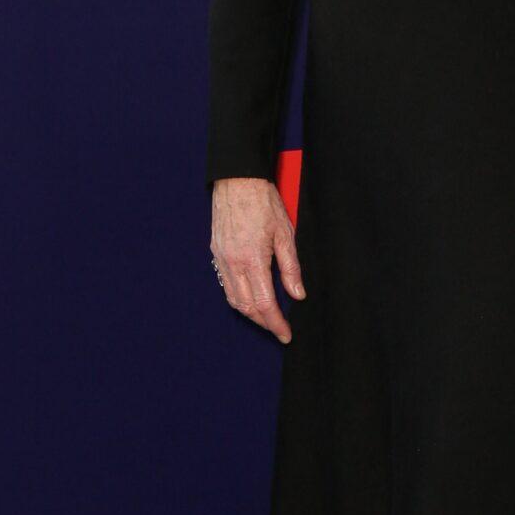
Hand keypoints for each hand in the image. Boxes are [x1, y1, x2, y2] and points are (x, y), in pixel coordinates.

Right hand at [210, 177, 305, 342]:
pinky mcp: (217, 253)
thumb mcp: (285, 234)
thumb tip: (297, 295)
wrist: (237, 180)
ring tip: (267, 317)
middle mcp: (233, 263)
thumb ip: (291, 268)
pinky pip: (225, 284)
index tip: (286, 334)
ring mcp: (222, 259)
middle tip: (279, 328)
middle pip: (246, 307)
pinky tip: (250, 297)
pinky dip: (238, 298)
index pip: (265, 304)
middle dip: (263, 322)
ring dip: (249, 313)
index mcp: (252, 260)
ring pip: (233, 299)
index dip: (276, 323)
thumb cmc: (263, 202)